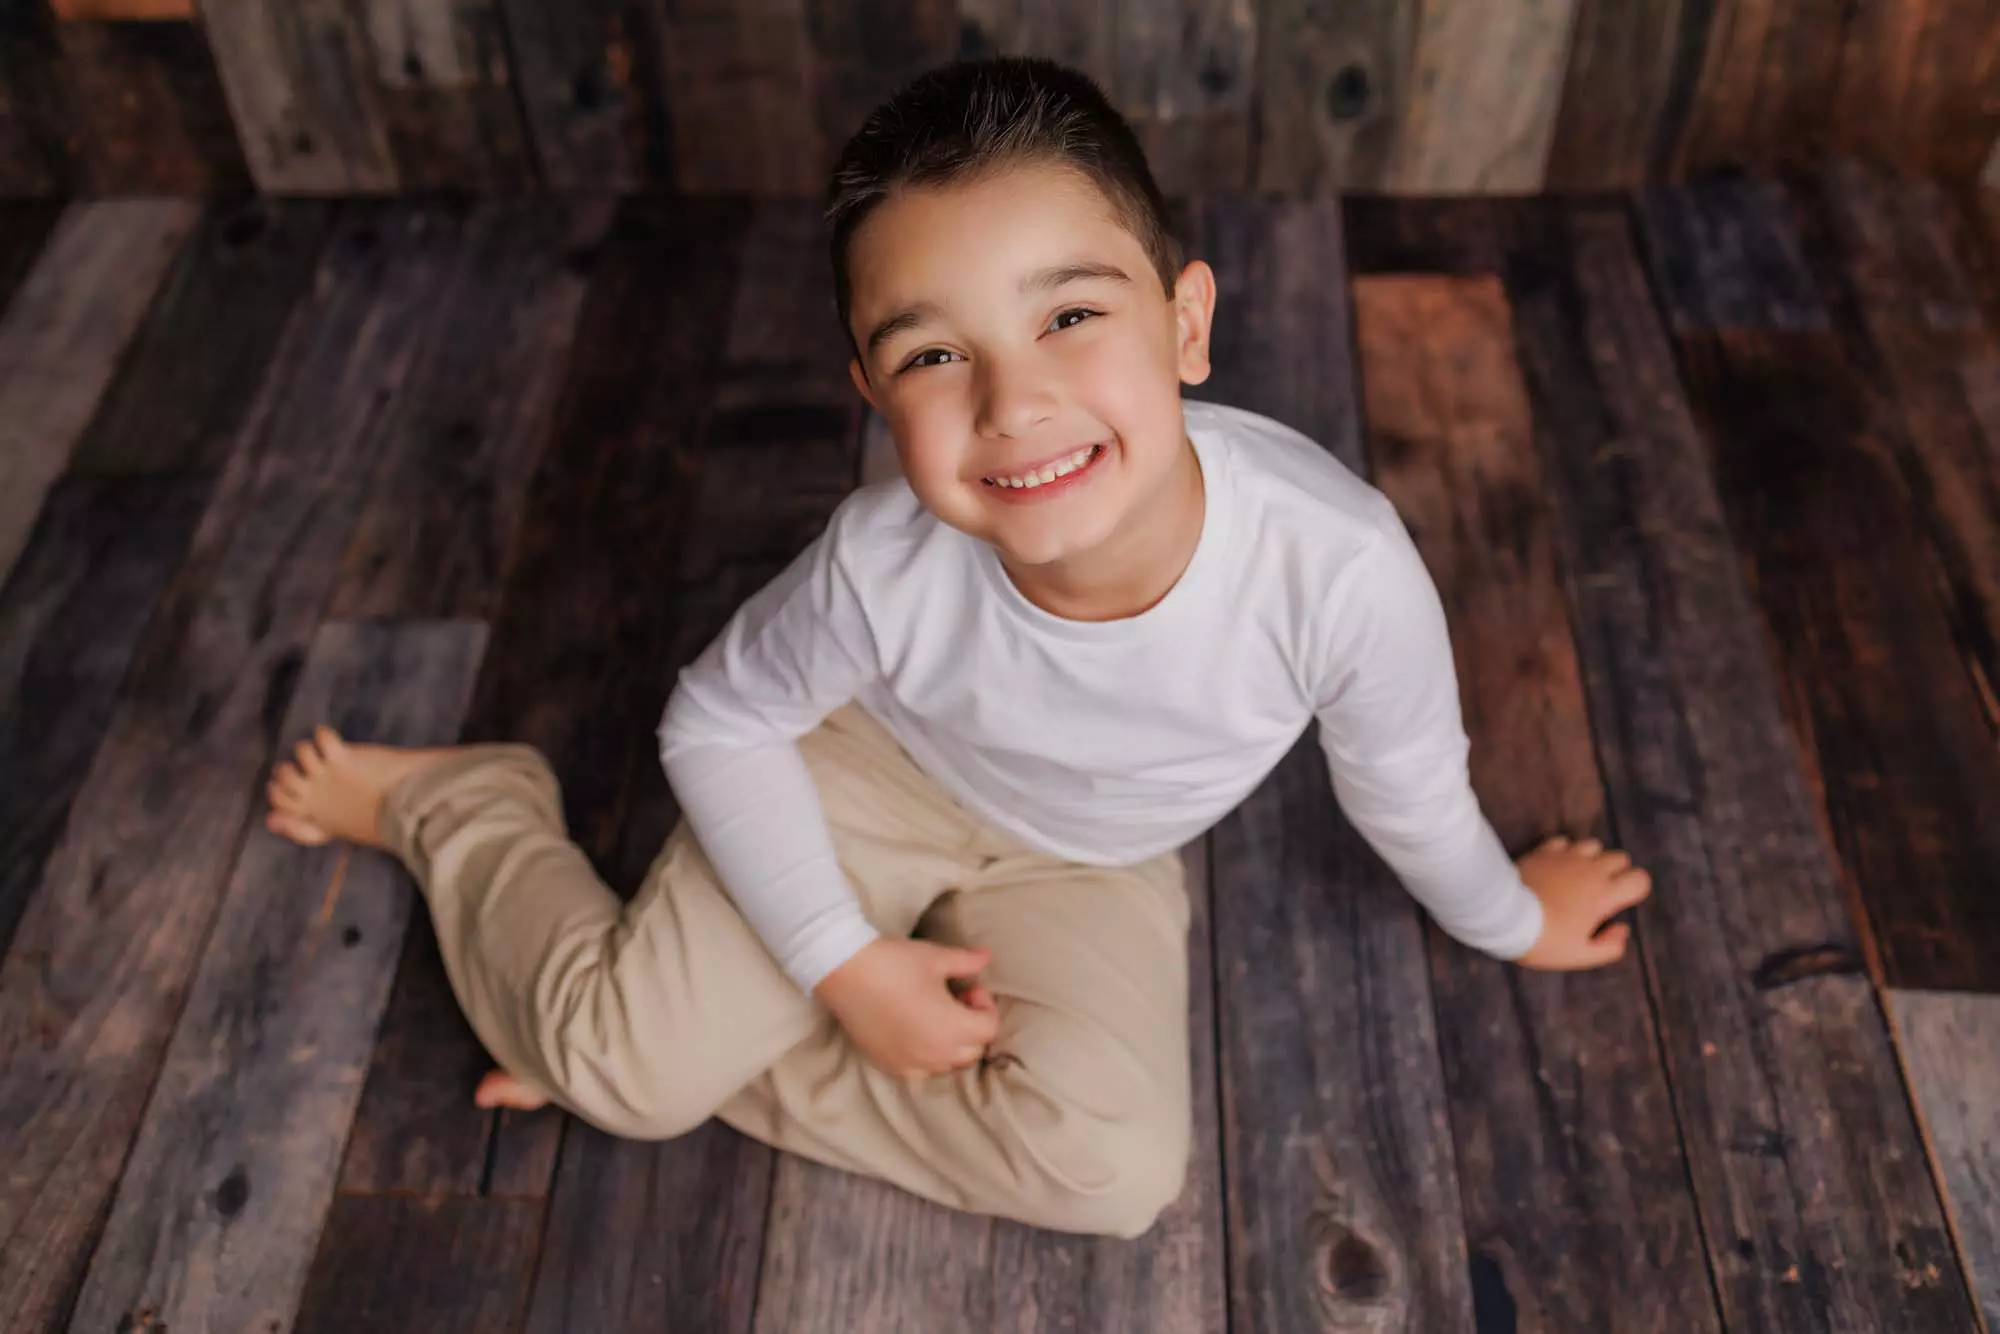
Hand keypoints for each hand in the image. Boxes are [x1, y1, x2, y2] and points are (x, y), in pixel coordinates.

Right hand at [812, 937, 1000, 1078]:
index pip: (989, 1029)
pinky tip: (915, 1030)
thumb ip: (967, 961)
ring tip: (936, 1015)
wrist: (845, 970)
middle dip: (973, 1026)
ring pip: (947, 1064)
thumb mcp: (936, 958)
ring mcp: (909, 1063)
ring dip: (952, 1043)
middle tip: (956, 999)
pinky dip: (927, 1055)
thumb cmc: (895, 962)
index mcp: (952, 1028)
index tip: (967, 986)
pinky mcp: (888, 1064)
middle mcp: (934, 1053)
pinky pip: (920, 1070)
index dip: (985, 1005)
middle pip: (973, 1050)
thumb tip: (986, 956)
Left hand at [1513, 835, 1652, 969]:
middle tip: (1598, 893)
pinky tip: (1556, 867)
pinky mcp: (1543, 850)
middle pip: (1620, 858)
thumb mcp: (1582, 955)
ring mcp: (1567, 856)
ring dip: (1592, 858)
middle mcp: (1591, 869)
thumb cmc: (1546, 940)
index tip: (1618, 904)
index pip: (1640, 879)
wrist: (1505, 917)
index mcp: (1605, 894)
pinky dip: (1565, 852)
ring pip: (1594, 845)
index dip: (1635, 891)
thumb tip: (1622, 929)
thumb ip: (1611, 946)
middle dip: (1616, 873)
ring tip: (1577, 878)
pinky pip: (1564, 841)